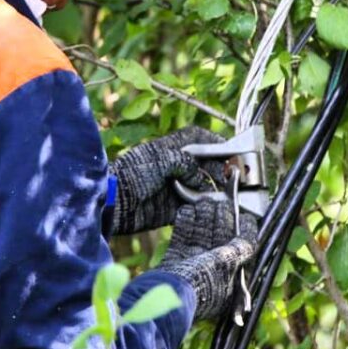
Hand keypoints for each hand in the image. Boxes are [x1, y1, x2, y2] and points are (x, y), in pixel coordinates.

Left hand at [109, 127, 226, 234]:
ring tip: (229, 195)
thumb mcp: (161, 160)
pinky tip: (215, 209)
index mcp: (168, 149)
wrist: (112, 202)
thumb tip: (201, 179)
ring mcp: (171, 188)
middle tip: (235, 177)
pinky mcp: (169, 209)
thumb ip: (186, 163)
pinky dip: (203, 208)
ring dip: (214, 192)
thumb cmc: (133, 174)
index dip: (213, 141)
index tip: (231, 148)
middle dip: (219, 170)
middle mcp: (172, 167)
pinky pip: (192, 208)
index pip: (196, 138)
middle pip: (202, 165)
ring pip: (200, 188)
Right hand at [155, 198, 256, 321]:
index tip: (245, 216)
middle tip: (221, 200)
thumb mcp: (225, 265)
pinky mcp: (174, 262)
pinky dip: (185, 223)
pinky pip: (182, 238)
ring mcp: (192, 268)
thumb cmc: (200, 283)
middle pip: (219, 241)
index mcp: (230, 283)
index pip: (241, 253)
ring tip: (204, 200)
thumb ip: (239, 249)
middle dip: (220, 219)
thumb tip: (251, 235)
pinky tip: (187, 209)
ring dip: (202, 217)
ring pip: (200, 237)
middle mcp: (212, 276)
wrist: (164, 296)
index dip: (243, 233)